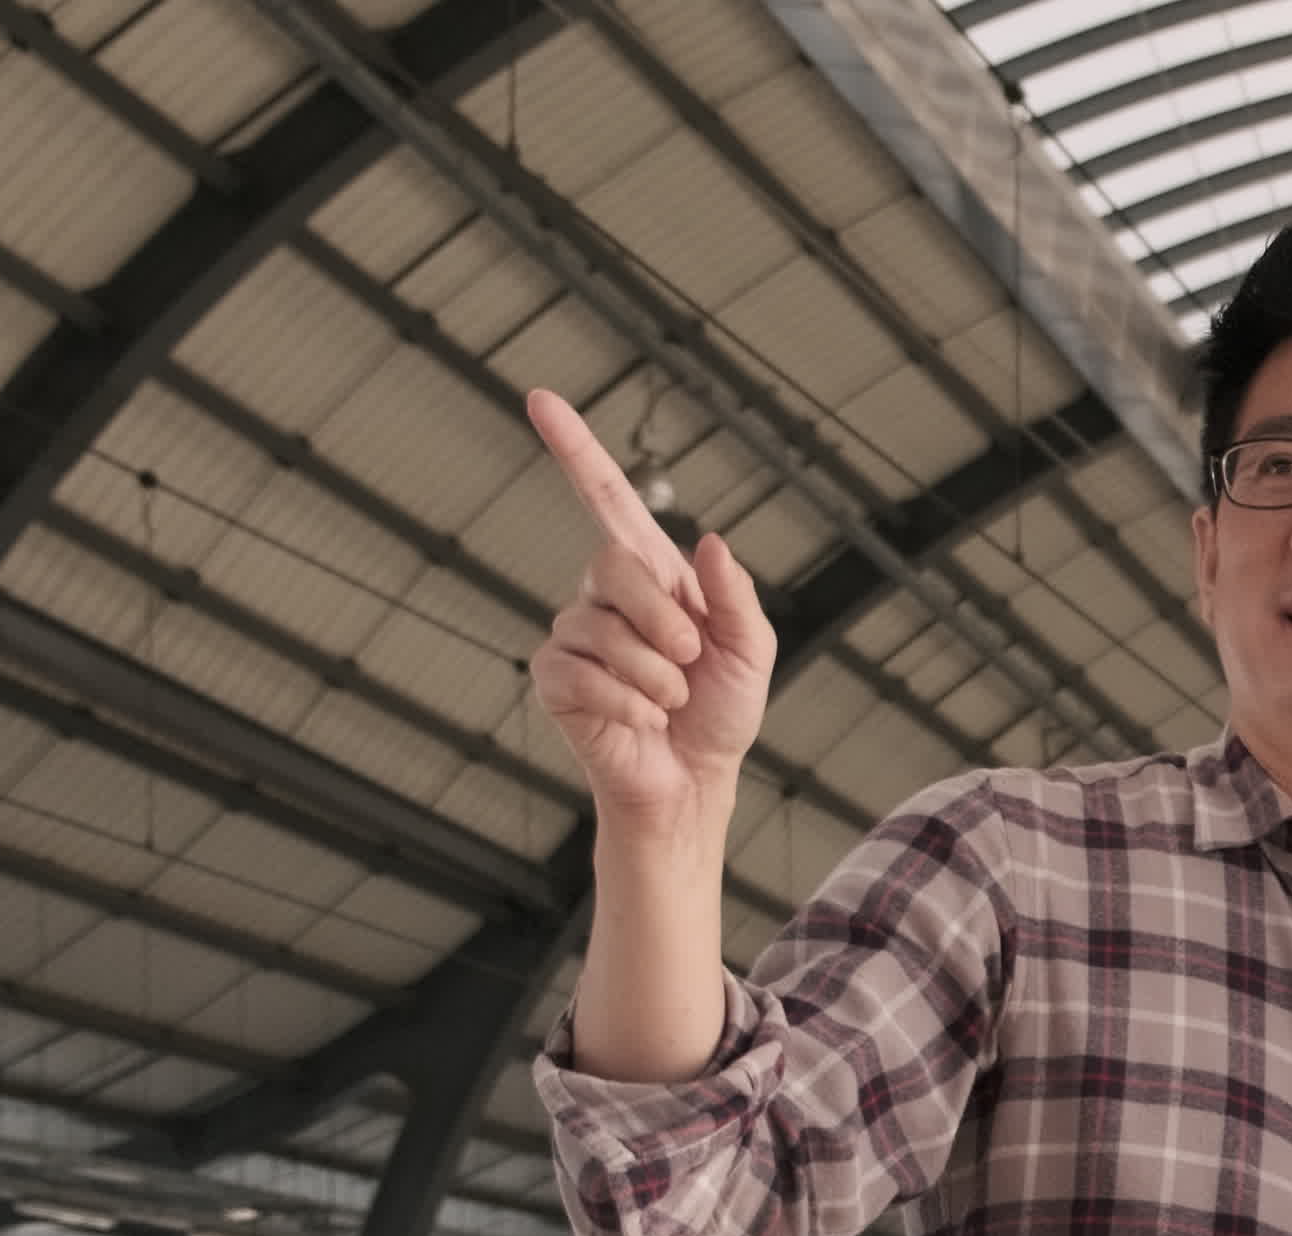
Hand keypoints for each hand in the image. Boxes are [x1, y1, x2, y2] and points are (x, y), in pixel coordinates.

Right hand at [520, 388, 773, 827]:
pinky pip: (583, 673)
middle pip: (613, 565)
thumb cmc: (721, 712)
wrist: (696, 780)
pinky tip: (643, 720)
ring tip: (670, 700)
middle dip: (665, 619)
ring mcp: (575, 634)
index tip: (540, 398)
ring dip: (656, 675)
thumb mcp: (751, 650)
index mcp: (654, 574)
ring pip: (603, 628)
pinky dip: (629, 702)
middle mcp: (605, 595)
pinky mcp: (554, 679)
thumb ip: (732, 595)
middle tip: (690, 660)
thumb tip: (706, 541)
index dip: (575, 449)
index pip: (606, 499)